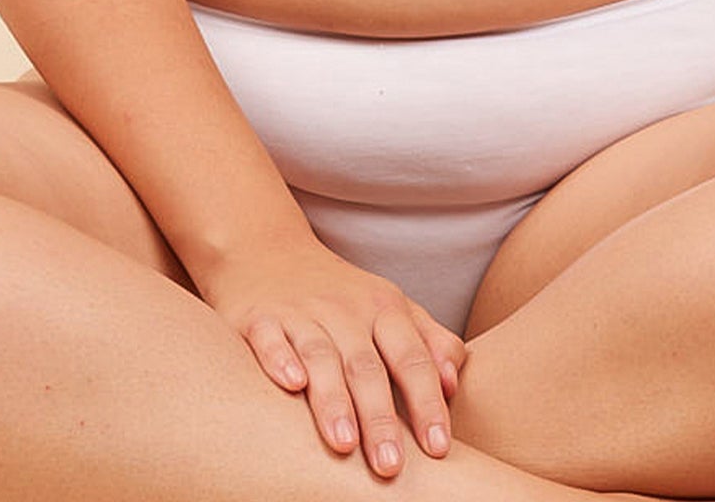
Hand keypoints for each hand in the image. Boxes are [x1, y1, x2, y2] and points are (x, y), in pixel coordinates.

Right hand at [205, 237, 467, 478]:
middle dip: (380, 417)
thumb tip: (454, 382)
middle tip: (390, 466)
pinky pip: (271, 339)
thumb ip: (429, 341)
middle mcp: (346, 309)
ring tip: (344, 444)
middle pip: (367, 366)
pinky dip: (281, 360)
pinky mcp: (260, 317)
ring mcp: (302, 312)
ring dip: (334, 400)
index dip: (427, 402)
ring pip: (321, 356)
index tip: (439, 448)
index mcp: (384, 309)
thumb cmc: (342, 295)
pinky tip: (292, 385)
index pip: (412, 358)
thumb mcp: (391, 307)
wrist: (270, 248)